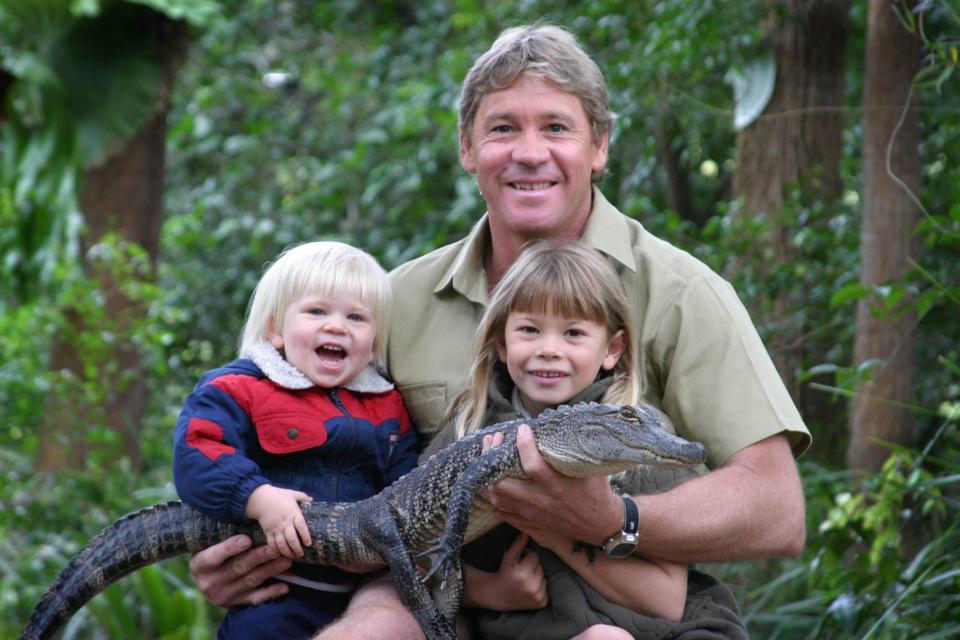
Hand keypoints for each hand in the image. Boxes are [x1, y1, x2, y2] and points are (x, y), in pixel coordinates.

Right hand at [188, 535, 291, 606]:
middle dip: (259, 557)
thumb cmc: (211, 552)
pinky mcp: (235, 603)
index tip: (247, 539)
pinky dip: (270, 593)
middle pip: (238, 567)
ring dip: (270, 570)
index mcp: (200, 564)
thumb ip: (222, 532)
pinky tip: (284, 587)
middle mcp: (209, 582)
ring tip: (287, 560)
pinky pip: (255, 599)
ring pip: (250, 580)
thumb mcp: (208, 543)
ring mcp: (223, 594)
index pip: (214, 556)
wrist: (206, 580)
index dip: (230, 548)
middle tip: (276, 547)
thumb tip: (244, 512)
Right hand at [246, 484, 312, 558]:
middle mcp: (285, 522)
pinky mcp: (267, 531)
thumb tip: (312, 499)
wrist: (260, 498)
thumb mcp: (291, 494)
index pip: (301, 526)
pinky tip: (280, 555)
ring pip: (282, 543)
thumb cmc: (277, 495)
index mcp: (293, 512)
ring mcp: (276, 527)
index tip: (309, 544)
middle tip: (301, 554)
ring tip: (292, 556)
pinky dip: (275, 550)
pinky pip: (271, 543)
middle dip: (297, 548)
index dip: (305, 536)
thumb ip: (302, 497)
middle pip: (292, 538)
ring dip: (288, 551)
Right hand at [463, 533, 546, 610]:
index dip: (527, 557)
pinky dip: (541, 587)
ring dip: (538, 576)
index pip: (535, 556)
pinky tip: (530, 588)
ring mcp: (537, 596)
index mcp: (523, 574)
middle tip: (522, 571)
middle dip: (533, 566)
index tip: (520, 563)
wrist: (498, 595)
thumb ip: (519, 544)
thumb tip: (527, 531)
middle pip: (541, 566)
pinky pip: (547, 589)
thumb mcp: (508, 557)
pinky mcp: (541, 603)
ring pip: (545, 576)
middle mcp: (532, 586)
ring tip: (526, 580)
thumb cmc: (504, 573)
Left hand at [487, 424, 621, 545]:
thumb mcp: (591, 467)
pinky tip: (493, 481)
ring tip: (489, 457)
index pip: (531, 465)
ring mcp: (531, 512)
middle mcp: (539, 500)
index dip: (523, 444)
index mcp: (556, 485)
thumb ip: (577, 448)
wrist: (599, 524)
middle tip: (494, 439)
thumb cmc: (596, 491)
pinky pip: (501, 510)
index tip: (522, 428)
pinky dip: (494, 495)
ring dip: (488, 476)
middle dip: (492, 458)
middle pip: (502, 483)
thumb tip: (569, 423)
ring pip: (497, 497)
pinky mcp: (529, 520)